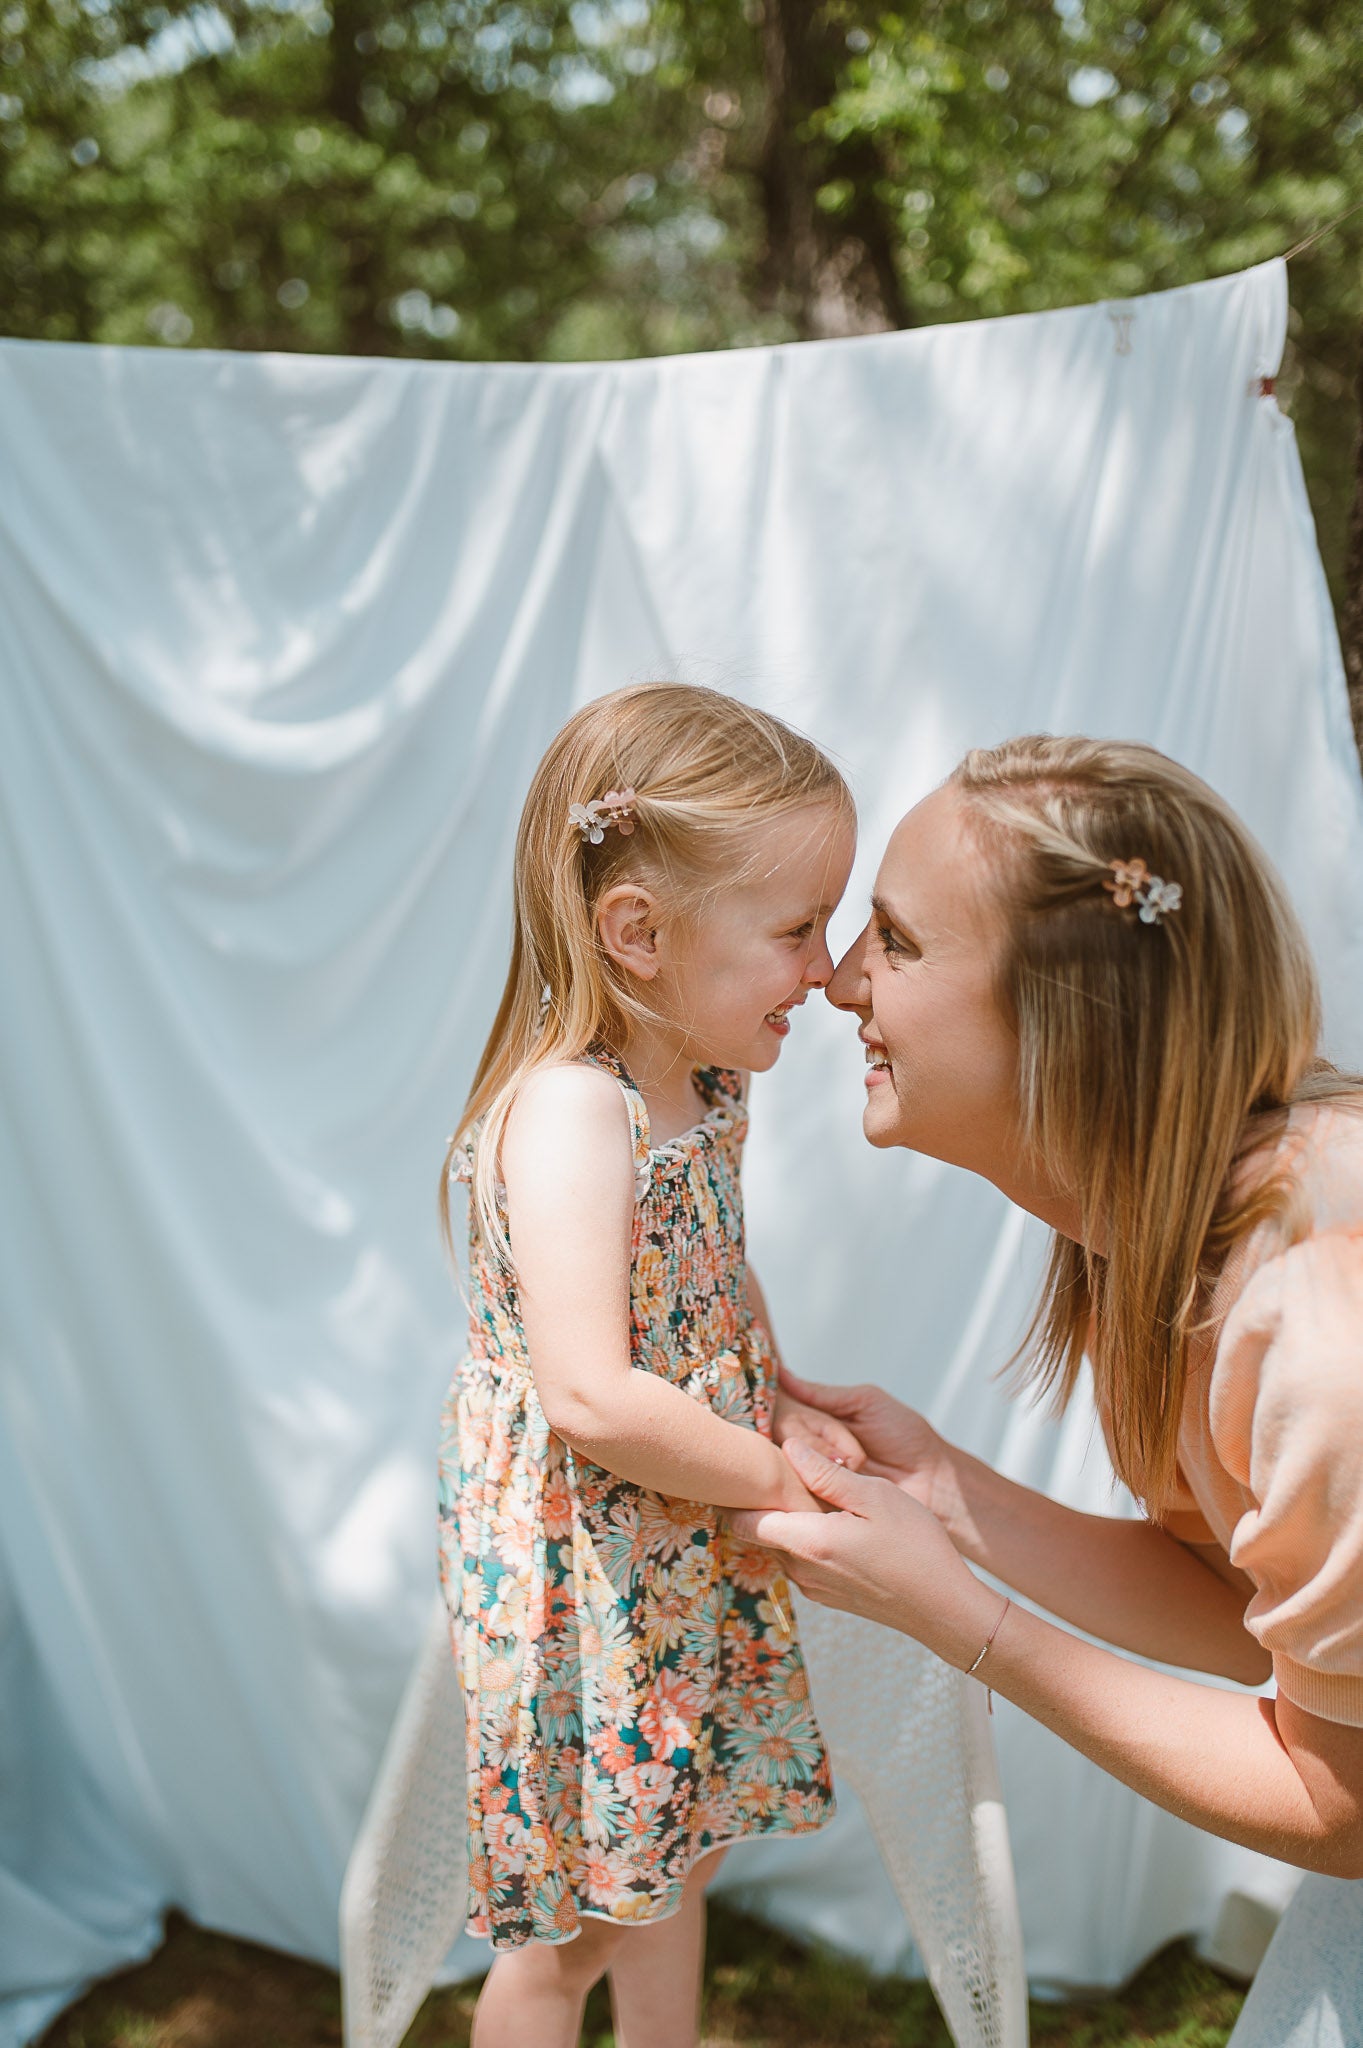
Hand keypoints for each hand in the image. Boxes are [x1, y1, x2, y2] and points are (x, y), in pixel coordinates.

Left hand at [729, 1439, 997, 1664]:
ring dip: (786, 1519)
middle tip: (779, 1468)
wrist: (946, 1608)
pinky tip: (832, 1520)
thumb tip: (787, 1446)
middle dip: (762, 1501)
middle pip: (757, 1531)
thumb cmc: (917, 1548)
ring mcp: (813, 1587)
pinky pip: (800, 1560)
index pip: (741, 1520)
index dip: (737, 1491)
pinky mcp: (828, 1596)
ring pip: (779, 1545)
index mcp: (808, 1543)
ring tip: (810, 1489)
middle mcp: (801, 1571)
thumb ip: (825, 1473)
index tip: (748, 1465)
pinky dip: (804, 1538)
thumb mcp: (875, 1496)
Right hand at [776, 1362, 948, 1517]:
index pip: (782, 1410)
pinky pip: (799, 1491)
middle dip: (814, 1435)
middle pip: (780, 1435)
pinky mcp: (820, 1503)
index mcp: (818, 1421)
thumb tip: (782, 1374)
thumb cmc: (905, 1437)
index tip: (790, 1408)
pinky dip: (812, 1483)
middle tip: (846, 1448)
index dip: (786, 1409)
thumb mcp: (866, 1402)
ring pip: (787, 1461)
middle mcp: (809, 1449)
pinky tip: (836, 1477)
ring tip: (856, 1463)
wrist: (933, 1481)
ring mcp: (812, 1477)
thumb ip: (824, 1394)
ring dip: (820, 1458)